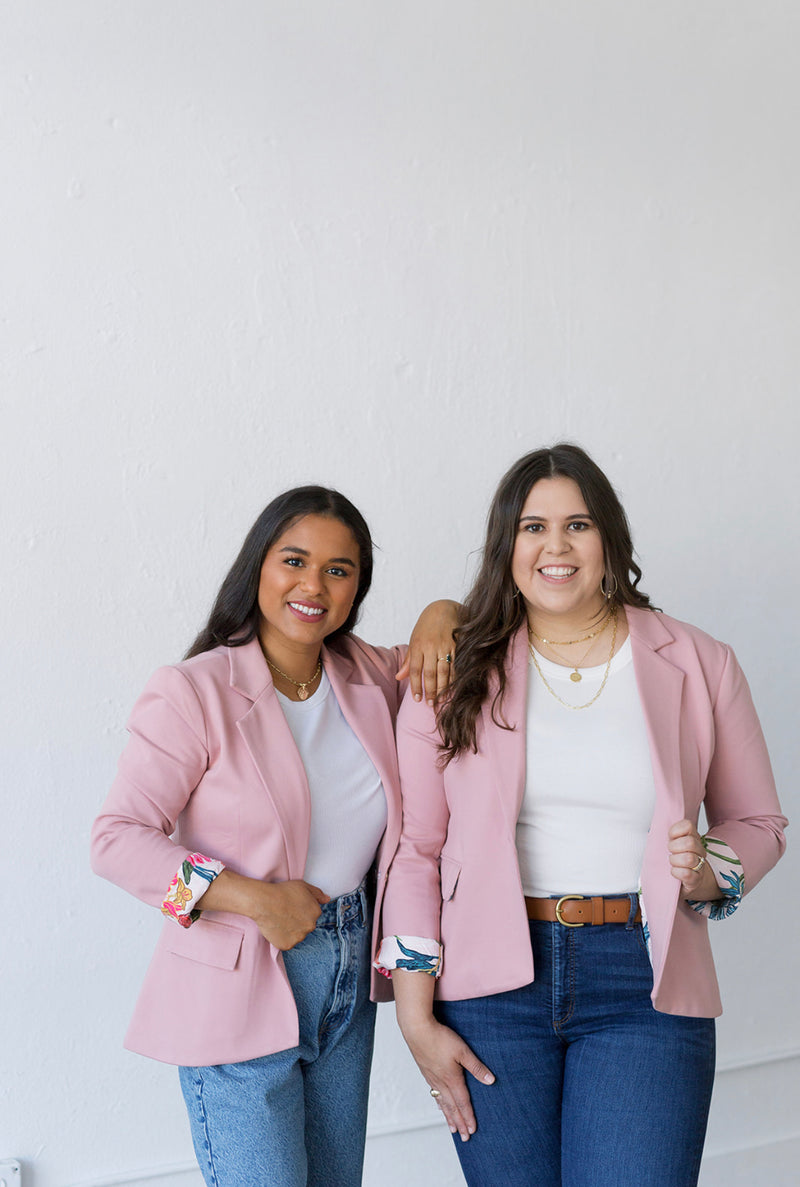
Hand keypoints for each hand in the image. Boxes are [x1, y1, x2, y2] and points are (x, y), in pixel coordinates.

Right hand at [202, 870, 329, 948]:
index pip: (312, 914)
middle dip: (298, 921)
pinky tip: (276, 928)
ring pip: (297, 935)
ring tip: (280, 919)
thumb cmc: (283, 891)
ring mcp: (299, 937)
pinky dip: (282, 938)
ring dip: (291, 930)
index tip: (292, 906)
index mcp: (316, 912)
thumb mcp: (303, 886)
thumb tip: (327, 899)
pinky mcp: (287, 945)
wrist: (264, 902)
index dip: (302, 909)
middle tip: (285, 913)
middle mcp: (310, 926)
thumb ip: (317, 893)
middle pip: (306, 925)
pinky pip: (287, 943)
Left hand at [397, 599, 460, 703]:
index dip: (416, 686)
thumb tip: (399, 677)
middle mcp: (431, 646)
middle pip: (430, 673)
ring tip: (441, 700)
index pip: (415, 670)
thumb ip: (409, 660)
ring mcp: (446, 645)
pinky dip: (455, 677)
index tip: (417, 699)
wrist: (444, 608)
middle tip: (430, 704)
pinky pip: (457, 664)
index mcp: (418, 645)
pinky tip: (454, 687)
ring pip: (445, 671)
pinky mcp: (458, 644)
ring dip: (443, 687)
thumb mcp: (414, 640)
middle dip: (430, 690)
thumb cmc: (426, 626)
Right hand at [401, 1016, 494, 1141]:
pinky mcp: (426, 1071)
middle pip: (452, 1107)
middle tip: (465, 1138)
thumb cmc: (440, 1038)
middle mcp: (441, 1082)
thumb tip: (491, 1080)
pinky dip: (439, 1104)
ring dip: (449, 1117)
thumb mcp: (463, 1051)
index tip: (472, 1130)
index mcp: (452, 1079)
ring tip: (453, 1129)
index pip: (463, 1103)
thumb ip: (476, 1067)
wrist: (417, 1030)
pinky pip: (434, 1093)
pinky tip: (440, 1105)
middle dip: (460, 1123)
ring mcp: (432, 1078)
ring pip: (442, 1103)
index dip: (468, 1117)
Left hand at [668, 820, 721, 900]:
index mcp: (693, 837)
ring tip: (672, 862)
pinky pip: (687, 874)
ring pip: (689, 858)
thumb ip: (666, 836)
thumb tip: (651, 830)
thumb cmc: (676, 860)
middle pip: (690, 842)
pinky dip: (676, 872)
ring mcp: (699, 865)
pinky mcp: (696, 879)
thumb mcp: (672, 845)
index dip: (675, 830)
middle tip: (669, 851)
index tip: (669, 837)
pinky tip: (674, 872)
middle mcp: (699, 850)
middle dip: (674, 847)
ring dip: (675, 860)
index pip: (688, 825)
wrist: (689, 879)